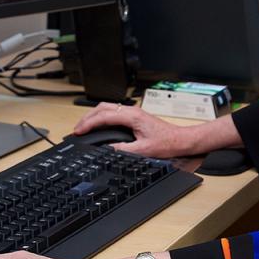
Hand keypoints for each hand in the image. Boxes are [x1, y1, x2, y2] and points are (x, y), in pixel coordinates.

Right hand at [72, 102, 193, 157]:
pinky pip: (113, 113)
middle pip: (103, 107)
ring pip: (108, 108)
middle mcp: (132, 111)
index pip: (104, 116)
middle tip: (77, 129)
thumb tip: (107, 150)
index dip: (89, 123)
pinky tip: (98, 126)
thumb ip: (124, 149)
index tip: (79, 131)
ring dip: (94, 116)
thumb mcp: (144, 150)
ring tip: (84, 127)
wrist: (181, 139)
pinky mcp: (135, 117)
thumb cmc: (168, 142)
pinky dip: (102, 118)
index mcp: (133, 116)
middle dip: (87, 117)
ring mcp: (133, 113)